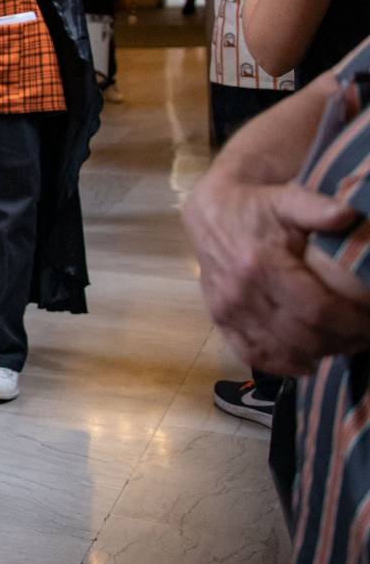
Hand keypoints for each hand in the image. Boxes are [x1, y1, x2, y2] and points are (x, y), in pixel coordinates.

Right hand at [184, 173, 369, 373]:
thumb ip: (315, 207)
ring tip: (342, 345)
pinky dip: (282, 364)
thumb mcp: (286, 199)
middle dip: (341, 342)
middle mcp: (242, 294)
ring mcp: (228, 310)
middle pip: (302, 336)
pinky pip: (252, 354)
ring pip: (281, 350)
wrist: (209, 212)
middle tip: (364, 336)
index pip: (317, 310)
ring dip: (317, 354)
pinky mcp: (220, 319)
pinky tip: (306, 362)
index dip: (351, 323)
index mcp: (261, 266)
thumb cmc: (256, 207)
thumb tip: (347, 214)